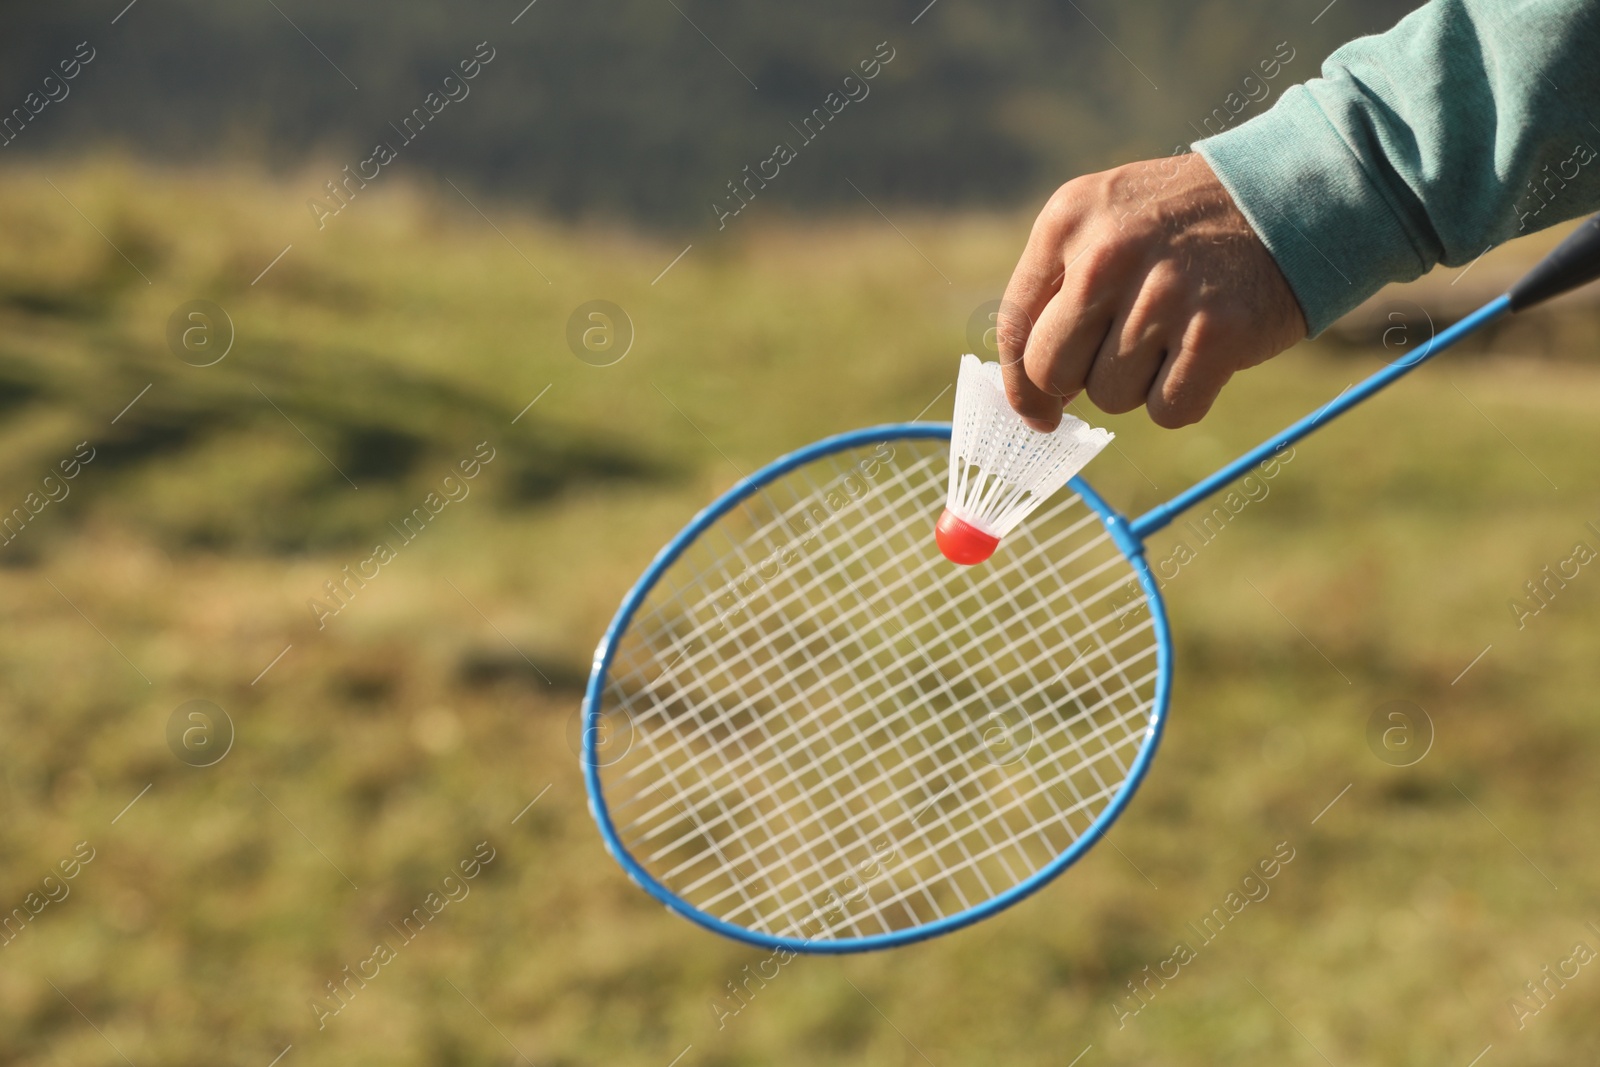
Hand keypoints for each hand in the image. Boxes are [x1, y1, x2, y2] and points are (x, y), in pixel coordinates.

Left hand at [996, 154, 1306, 429]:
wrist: (1292, 194)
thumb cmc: (1185, 225)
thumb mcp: (1107, 222)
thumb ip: (1058, 290)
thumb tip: (1032, 394)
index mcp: (1068, 221)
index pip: (1015, 326)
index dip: (1020, 384)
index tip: (1039, 412)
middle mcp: (1107, 253)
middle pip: (1052, 372)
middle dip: (1081, 381)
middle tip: (1122, 353)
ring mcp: (1162, 293)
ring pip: (1110, 398)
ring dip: (1139, 383)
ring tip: (1174, 331)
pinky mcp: (1216, 332)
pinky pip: (1167, 410)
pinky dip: (1183, 398)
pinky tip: (1203, 353)